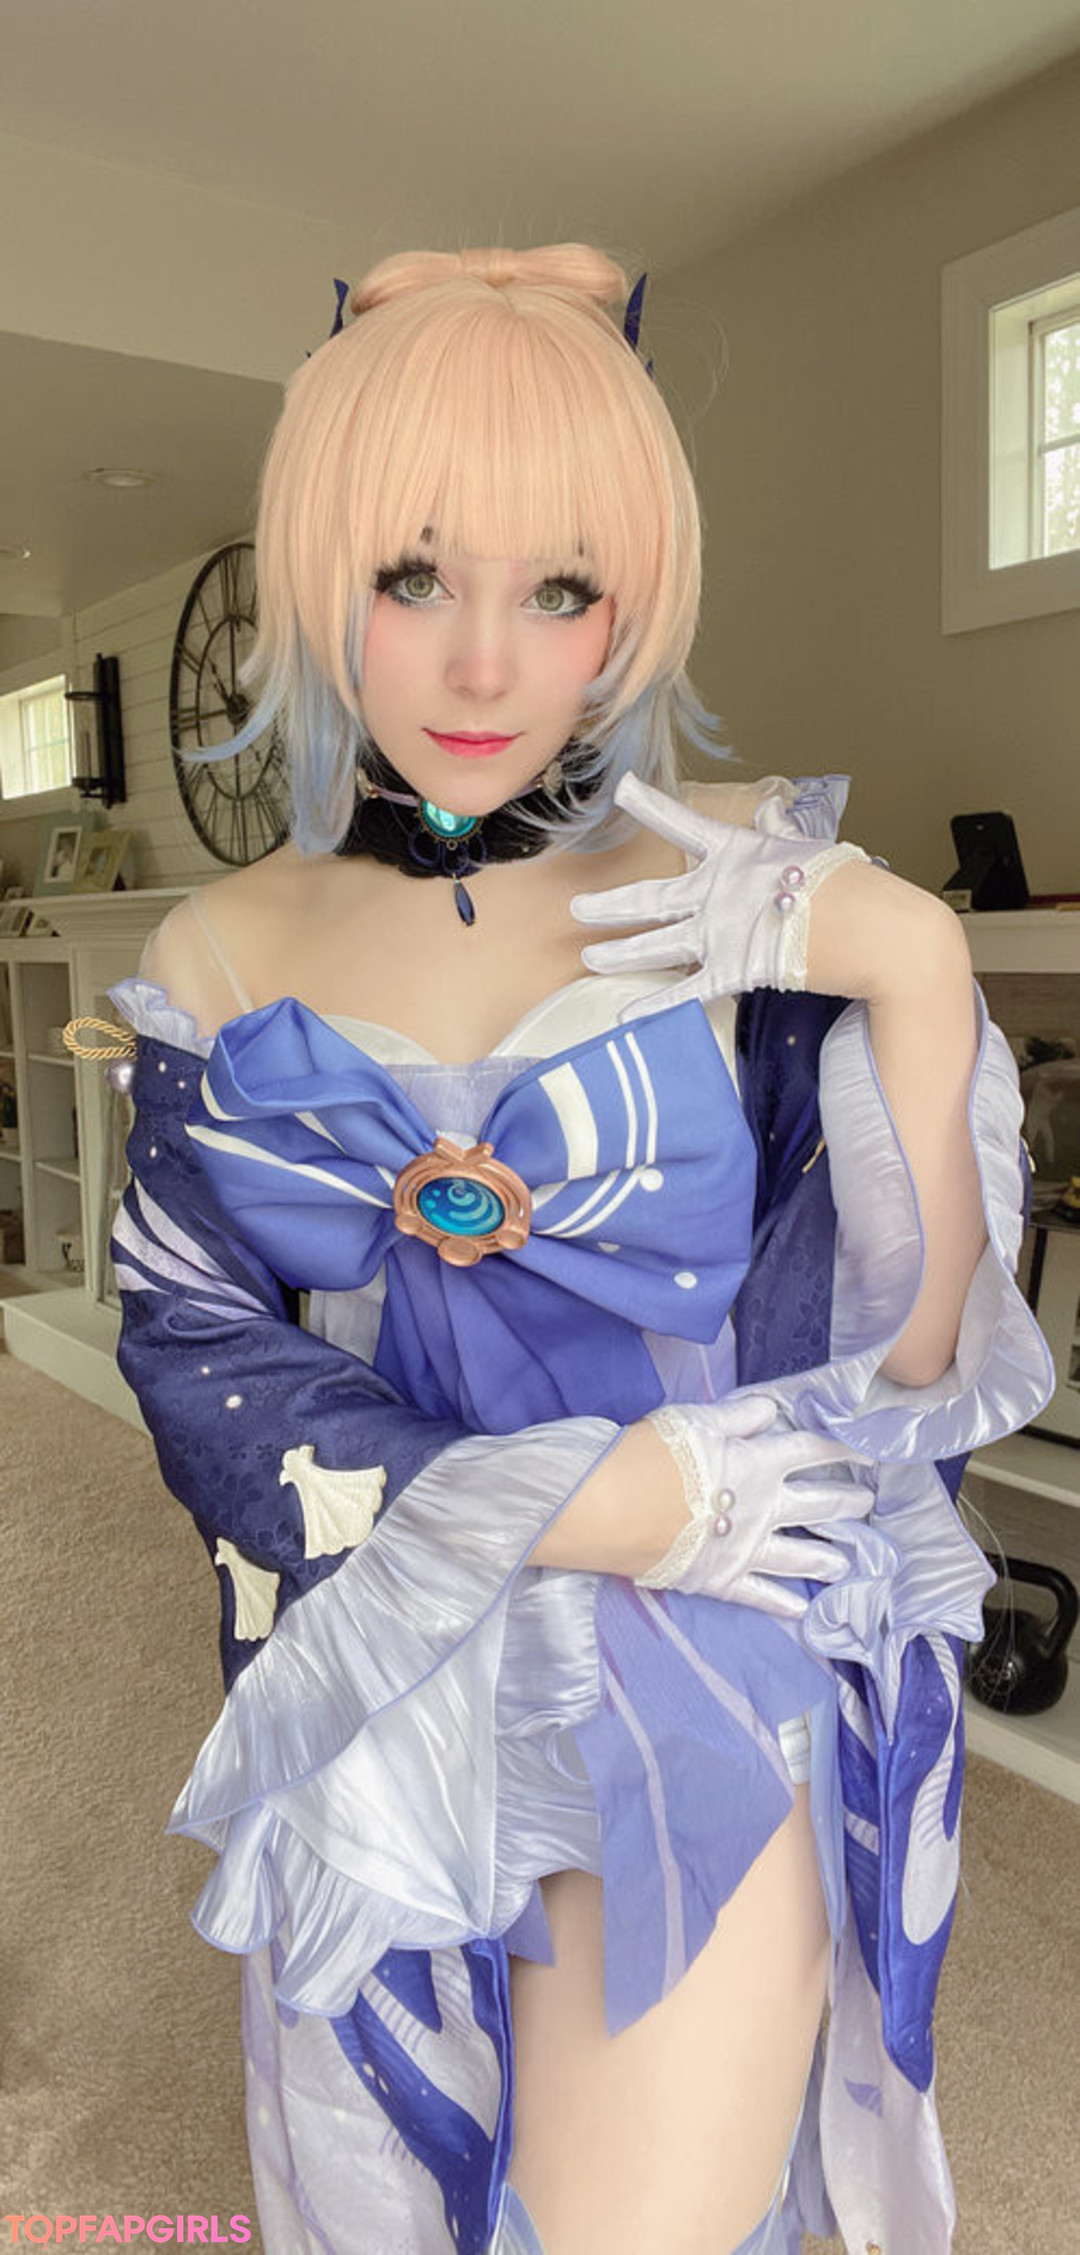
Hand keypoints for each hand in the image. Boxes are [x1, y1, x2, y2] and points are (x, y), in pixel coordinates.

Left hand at [571, 773, 866, 1018]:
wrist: (876, 930)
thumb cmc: (845, 885)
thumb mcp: (806, 846)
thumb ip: (779, 829)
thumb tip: (772, 808)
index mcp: (736, 852)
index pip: (682, 822)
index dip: (650, 804)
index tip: (621, 789)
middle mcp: (718, 890)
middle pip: (650, 897)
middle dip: (610, 904)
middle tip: (577, 908)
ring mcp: (722, 931)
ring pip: (656, 943)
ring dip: (620, 952)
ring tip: (590, 957)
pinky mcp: (735, 969)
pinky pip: (686, 990)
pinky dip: (655, 1005)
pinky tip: (624, 1015)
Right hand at [633, 1392, 875, 1619]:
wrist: (614, 1506)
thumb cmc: (653, 1454)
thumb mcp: (695, 1420)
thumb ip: (738, 1417)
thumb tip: (769, 1409)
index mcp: (759, 1463)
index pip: (812, 1451)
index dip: (843, 1448)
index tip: (870, 1452)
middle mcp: (763, 1507)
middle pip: (818, 1504)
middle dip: (847, 1503)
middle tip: (867, 1504)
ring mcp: (746, 1548)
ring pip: (800, 1555)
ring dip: (827, 1557)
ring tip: (847, 1562)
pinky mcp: (722, 1579)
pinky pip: (760, 1596)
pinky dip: (782, 1604)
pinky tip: (802, 1610)